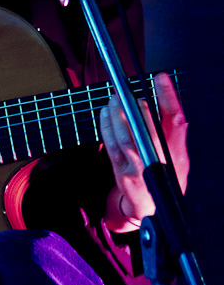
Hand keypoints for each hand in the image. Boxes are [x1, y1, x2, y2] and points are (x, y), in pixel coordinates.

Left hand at [100, 73, 188, 231]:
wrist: (149, 207)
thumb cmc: (164, 176)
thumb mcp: (179, 155)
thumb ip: (173, 131)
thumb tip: (165, 98)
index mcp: (176, 153)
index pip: (174, 120)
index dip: (168, 97)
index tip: (160, 78)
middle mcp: (156, 160)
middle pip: (145, 128)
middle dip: (134, 106)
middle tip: (126, 90)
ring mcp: (135, 166)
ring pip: (124, 135)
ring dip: (116, 113)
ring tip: (114, 97)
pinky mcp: (119, 169)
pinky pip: (109, 143)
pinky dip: (106, 125)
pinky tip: (105, 112)